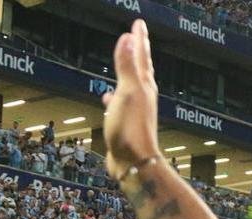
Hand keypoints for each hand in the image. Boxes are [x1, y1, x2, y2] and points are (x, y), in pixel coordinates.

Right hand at [102, 20, 160, 179]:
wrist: (134, 163)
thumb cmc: (131, 129)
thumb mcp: (128, 92)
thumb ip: (127, 65)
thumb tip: (127, 38)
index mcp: (144, 86)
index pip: (142, 55)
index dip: (139, 38)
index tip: (138, 23)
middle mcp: (143, 96)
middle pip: (141, 68)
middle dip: (138, 51)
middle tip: (137, 35)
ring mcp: (135, 110)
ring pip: (132, 85)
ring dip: (127, 72)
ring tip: (124, 62)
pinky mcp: (126, 124)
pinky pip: (120, 105)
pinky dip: (114, 97)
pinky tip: (108, 98)